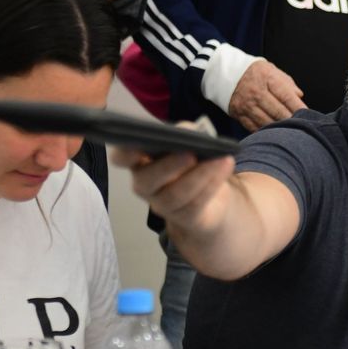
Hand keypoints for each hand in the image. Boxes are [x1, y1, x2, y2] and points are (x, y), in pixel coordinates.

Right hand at [114, 145, 235, 231]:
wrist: (210, 196)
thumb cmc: (190, 162)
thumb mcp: (189, 142)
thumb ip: (185, 133)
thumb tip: (186, 130)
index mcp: (140, 161)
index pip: (122, 158)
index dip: (124, 153)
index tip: (137, 146)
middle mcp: (145, 184)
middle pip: (147, 180)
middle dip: (168, 166)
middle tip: (190, 153)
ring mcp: (162, 204)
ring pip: (175, 195)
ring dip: (200, 175)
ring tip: (219, 159)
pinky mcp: (184, 217)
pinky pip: (195, 204)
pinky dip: (212, 184)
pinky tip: (225, 167)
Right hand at [229, 60, 304, 131]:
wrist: (226, 73)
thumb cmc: (254, 73)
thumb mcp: (272, 70)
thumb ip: (288, 84)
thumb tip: (299, 96)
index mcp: (267, 79)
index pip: (287, 96)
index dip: (299, 108)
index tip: (308, 115)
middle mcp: (256, 92)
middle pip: (278, 112)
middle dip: (291, 121)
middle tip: (302, 127)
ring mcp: (246, 105)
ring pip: (267, 122)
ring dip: (280, 129)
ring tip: (290, 133)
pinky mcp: (239, 114)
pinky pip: (254, 127)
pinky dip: (265, 132)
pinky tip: (274, 134)